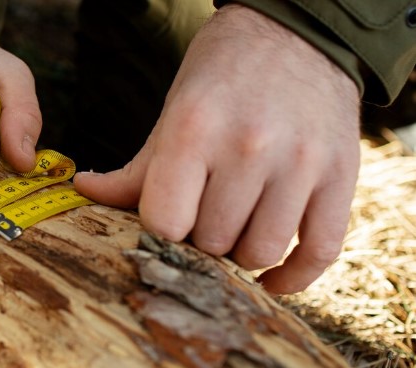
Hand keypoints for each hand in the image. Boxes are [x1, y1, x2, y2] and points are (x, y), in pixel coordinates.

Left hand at [74, 4, 360, 293]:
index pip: (165, 223)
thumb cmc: (222, 77)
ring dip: (241, 254)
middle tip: (203, 218)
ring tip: (234, 229)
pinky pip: (319, 252)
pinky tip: (271, 276)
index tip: (166, 221)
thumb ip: (135, 168)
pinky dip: (293, 277)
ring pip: (260, 252)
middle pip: (212, 243)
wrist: (297, 33)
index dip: (160, 232)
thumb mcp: (173, 113)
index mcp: (195, 130)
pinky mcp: (341, 176)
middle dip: (200, 240)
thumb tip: (84, 194)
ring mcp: (301, 163)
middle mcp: (249, 148)